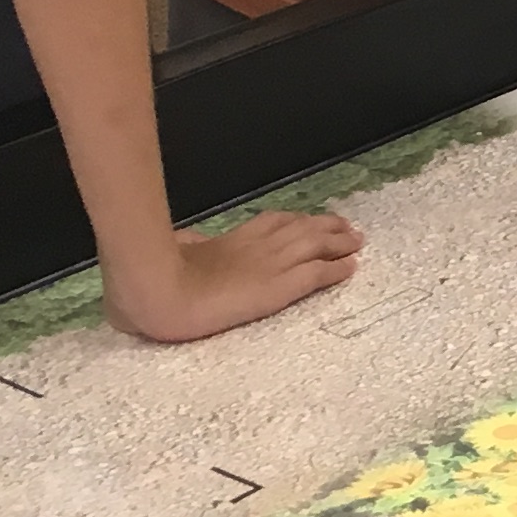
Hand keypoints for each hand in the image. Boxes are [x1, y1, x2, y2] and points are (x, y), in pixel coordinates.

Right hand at [102, 206, 363, 343]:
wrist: (162, 294)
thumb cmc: (159, 275)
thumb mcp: (174, 250)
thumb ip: (187, 245)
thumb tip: (186, 240)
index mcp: (234, 238)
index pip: (275, 223)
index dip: (296, 222)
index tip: (309, 222)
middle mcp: (259, 245)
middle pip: (303, 228)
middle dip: (327, 227)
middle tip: (346, 227)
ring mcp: (272, 264)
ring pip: (318, 246)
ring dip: (341, 243)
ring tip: (358, 242)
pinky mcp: (280, 288)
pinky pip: (317, 275)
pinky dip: (337, 270)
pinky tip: (351, 269)